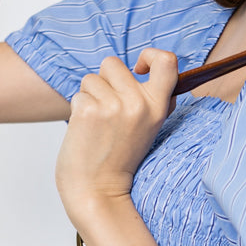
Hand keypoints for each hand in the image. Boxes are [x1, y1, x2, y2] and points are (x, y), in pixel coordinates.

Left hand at [55, 48, 178, 228]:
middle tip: (108, 111)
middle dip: (104, 81)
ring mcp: (113, 106)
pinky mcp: (88, 111)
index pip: (167, 61)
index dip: (150, 55)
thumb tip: (148, 69)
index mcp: (158, 106)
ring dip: (89, 96)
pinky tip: (85, 131)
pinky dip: (78, 110)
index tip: (138, 68)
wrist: (98, 191)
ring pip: (91, 78)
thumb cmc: (119, 159)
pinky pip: (78, 94)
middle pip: (113, 63)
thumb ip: (151, 100)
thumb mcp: (149, 128)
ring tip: (96, 124)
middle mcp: (139, 104)